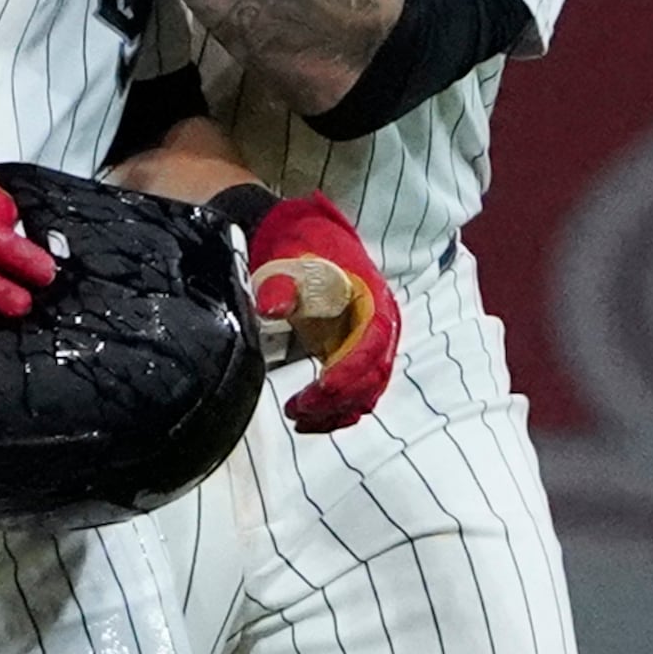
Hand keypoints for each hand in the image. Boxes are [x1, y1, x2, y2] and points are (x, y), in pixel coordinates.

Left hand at [249, 192, 399, 431]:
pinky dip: (336, 408)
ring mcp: (368, 341)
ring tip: (300, 418)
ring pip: (366, 389)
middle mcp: (380, 324)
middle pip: (372, 374)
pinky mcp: (352, 353)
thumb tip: (272, 306)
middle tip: (301, 409)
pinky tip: (308, 417)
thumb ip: (281, 282)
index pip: (372, 343)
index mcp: (373, 298)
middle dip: (339, 398)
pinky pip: (355, 390)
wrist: (303, 235)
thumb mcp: (288, 253)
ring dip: (337, 410)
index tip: (321, 390)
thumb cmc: (301, 243)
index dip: (349, 371)